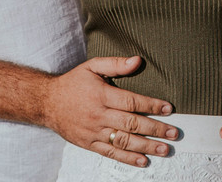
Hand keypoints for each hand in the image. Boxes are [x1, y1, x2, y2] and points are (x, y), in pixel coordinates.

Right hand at [43, 55, 178, 166]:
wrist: (47, 102)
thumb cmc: (73, 83)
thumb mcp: (91, 66)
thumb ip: (115, 64)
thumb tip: (137, 60)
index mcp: (101, 95)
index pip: (131, 101)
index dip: (151, 105)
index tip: (168, 108)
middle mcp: (99, 115)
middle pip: (131, 124)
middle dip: (155, 129)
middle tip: (174, 132)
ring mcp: (94, 132)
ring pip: (124, 141)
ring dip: (146, 146)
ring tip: (164, 149)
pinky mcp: (89, 144)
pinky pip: (111, 153)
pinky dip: (128, 158)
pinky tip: (143, 160)